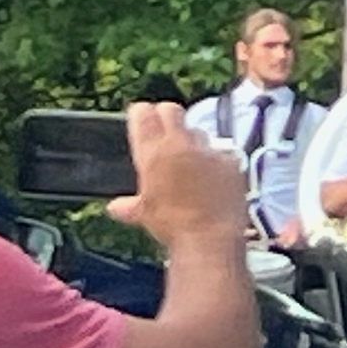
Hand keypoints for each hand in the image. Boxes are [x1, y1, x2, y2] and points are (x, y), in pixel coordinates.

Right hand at [121, 106, 248, 255]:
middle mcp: (180, 145)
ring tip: (189, 161)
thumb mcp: (144, 214)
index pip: (143, 114)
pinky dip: (215, 161)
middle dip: (166, 115)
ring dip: (192, 142)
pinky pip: (221, 152)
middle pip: (172, 110)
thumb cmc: (171, 226)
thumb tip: (115, 207)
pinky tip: (213, 177)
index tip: (141, 115)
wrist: (209, 237)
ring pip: (198, 131)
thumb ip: (128, 206)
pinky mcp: (231, 160)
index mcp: (152, 154)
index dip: (142, 113)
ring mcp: (208, 150)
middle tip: (164, 128)